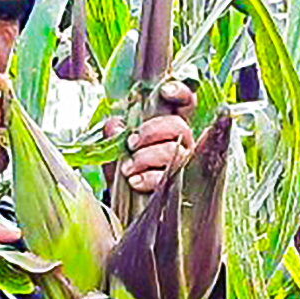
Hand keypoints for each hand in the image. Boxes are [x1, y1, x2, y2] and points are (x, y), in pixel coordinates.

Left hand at [106, 78, 197, 195]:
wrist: (129, 207)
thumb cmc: (129, 172)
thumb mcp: (118, 152)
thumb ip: (115, 137)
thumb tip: (114, 124)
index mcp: (170, 128)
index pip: (185, 104)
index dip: (180, 93)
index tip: (164, 91)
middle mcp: (182, 143)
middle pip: (179, 126)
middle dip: (152, 130)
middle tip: (131, 142)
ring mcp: (184, 165)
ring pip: (175, 152)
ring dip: (147, 156)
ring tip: (127, 167)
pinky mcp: (179, 187)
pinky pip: (169, 178)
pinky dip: (149, 178)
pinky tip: (135, 181)